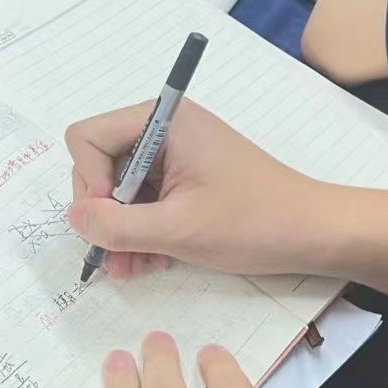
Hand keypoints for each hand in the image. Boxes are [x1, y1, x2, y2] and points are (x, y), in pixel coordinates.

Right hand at [66, 99, 326, 277]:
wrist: (314, 233)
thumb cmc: (253, 223)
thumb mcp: (177, 230)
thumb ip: (116, 225)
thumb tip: (73, 218)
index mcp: (163, 119)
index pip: (86, 137)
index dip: (87, 181)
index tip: (110, 219)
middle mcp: (164, 128)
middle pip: (98, 163)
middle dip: (104, 213)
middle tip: (119, 254)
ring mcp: (174, 153)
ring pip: (118, 188)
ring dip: (120, 230)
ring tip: (134, 268)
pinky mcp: (184, 177)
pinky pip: (142, 199)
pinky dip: (140, 230)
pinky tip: (150, 260)